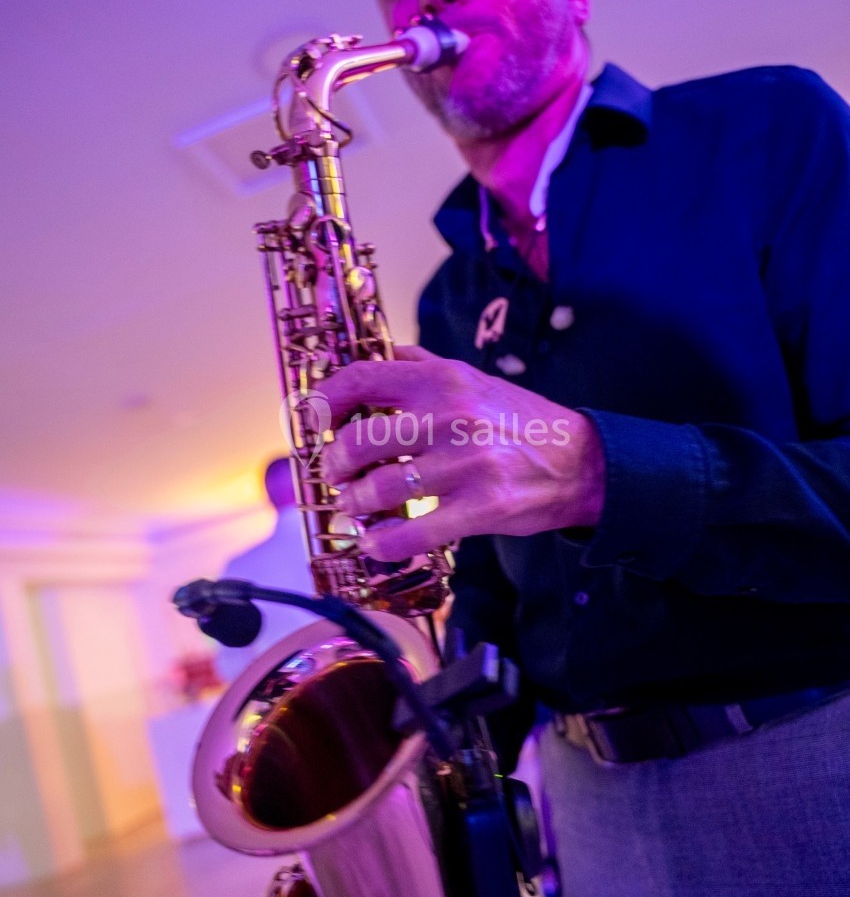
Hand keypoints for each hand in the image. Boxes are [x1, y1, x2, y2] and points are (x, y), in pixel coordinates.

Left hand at [320, 346, 605, 561]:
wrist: (583, 462)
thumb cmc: (521, 421)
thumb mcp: (473, 377)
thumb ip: (423, 366)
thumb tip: (378, 354)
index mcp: (443, 380)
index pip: (362, 378)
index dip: (324, 400)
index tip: (314, 420)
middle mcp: (451, 417)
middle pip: (358, 441)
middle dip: (335, 463)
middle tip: (337, 473)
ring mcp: (465, 464)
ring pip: (379, 488)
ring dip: (355, 503)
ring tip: (356, 505)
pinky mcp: (481, 508)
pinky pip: (413, 533)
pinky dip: (382, 543)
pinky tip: (375, 541)